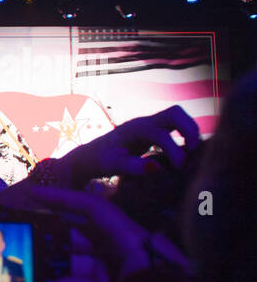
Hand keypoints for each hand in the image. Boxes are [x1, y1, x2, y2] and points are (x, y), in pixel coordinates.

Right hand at [26, 185, 187, 281]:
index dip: (62, 199)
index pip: (92, 208)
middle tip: (20, 237)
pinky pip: (85, 278)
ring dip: (55, 264)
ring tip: (26, 268)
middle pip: (81, 232)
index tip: (33, 193)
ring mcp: (121, 267)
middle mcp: (124, 248)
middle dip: (50, 235)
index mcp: (131, 240)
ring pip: (80, 258)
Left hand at [62, 105, 199, 183]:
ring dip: (189, 131)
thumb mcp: (112, 166)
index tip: (179, 168)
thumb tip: (158, 168)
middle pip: (176, 113)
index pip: (161, 134)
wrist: (88, 156)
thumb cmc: (98, 161)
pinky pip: (175, 126)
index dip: (174, 150)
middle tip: (193, 152)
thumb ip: (133, 167)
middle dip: (190, 129)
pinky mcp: (152, 131)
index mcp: (134, 130)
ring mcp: (149, 124)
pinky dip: (185, 135)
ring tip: (193, 153)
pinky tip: (186, 153)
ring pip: (178, 116)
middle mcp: (144, 122)